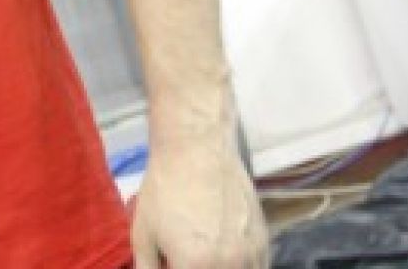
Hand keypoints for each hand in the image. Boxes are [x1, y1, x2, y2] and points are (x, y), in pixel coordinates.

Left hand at [130, 140, 268, 267]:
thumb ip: (147, 267)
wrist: (197, 151)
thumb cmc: (164, 190)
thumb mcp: (143, 233)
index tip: (173, 264)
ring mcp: (251, 254)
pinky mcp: (264, 241)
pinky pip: (259, 268)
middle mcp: (229, 265)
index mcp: (195, 266)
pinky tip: (226, 259)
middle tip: (185, 259)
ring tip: (205, 256)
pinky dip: (242, 268)